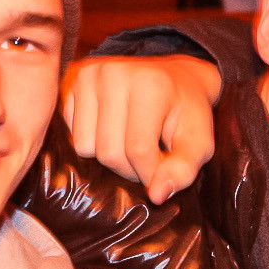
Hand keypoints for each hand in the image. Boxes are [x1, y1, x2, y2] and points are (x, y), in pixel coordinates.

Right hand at [61, 54, 220, 202]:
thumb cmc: (187, 113)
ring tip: (129, 142)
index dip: (150, 172)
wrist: (174, 77)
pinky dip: (91, 141)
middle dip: (129, 168)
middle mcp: (114, 73)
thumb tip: (156, 195)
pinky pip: (70, 134)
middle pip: (108, 152)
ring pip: (84, 147)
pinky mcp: (70, 81)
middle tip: (147, 157)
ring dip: (108, 157)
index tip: (162, 171)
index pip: (138, 150)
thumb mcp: (199, 142)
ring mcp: (88, 74)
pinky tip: (112, 129)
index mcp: (151, 84)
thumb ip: (183, 170)